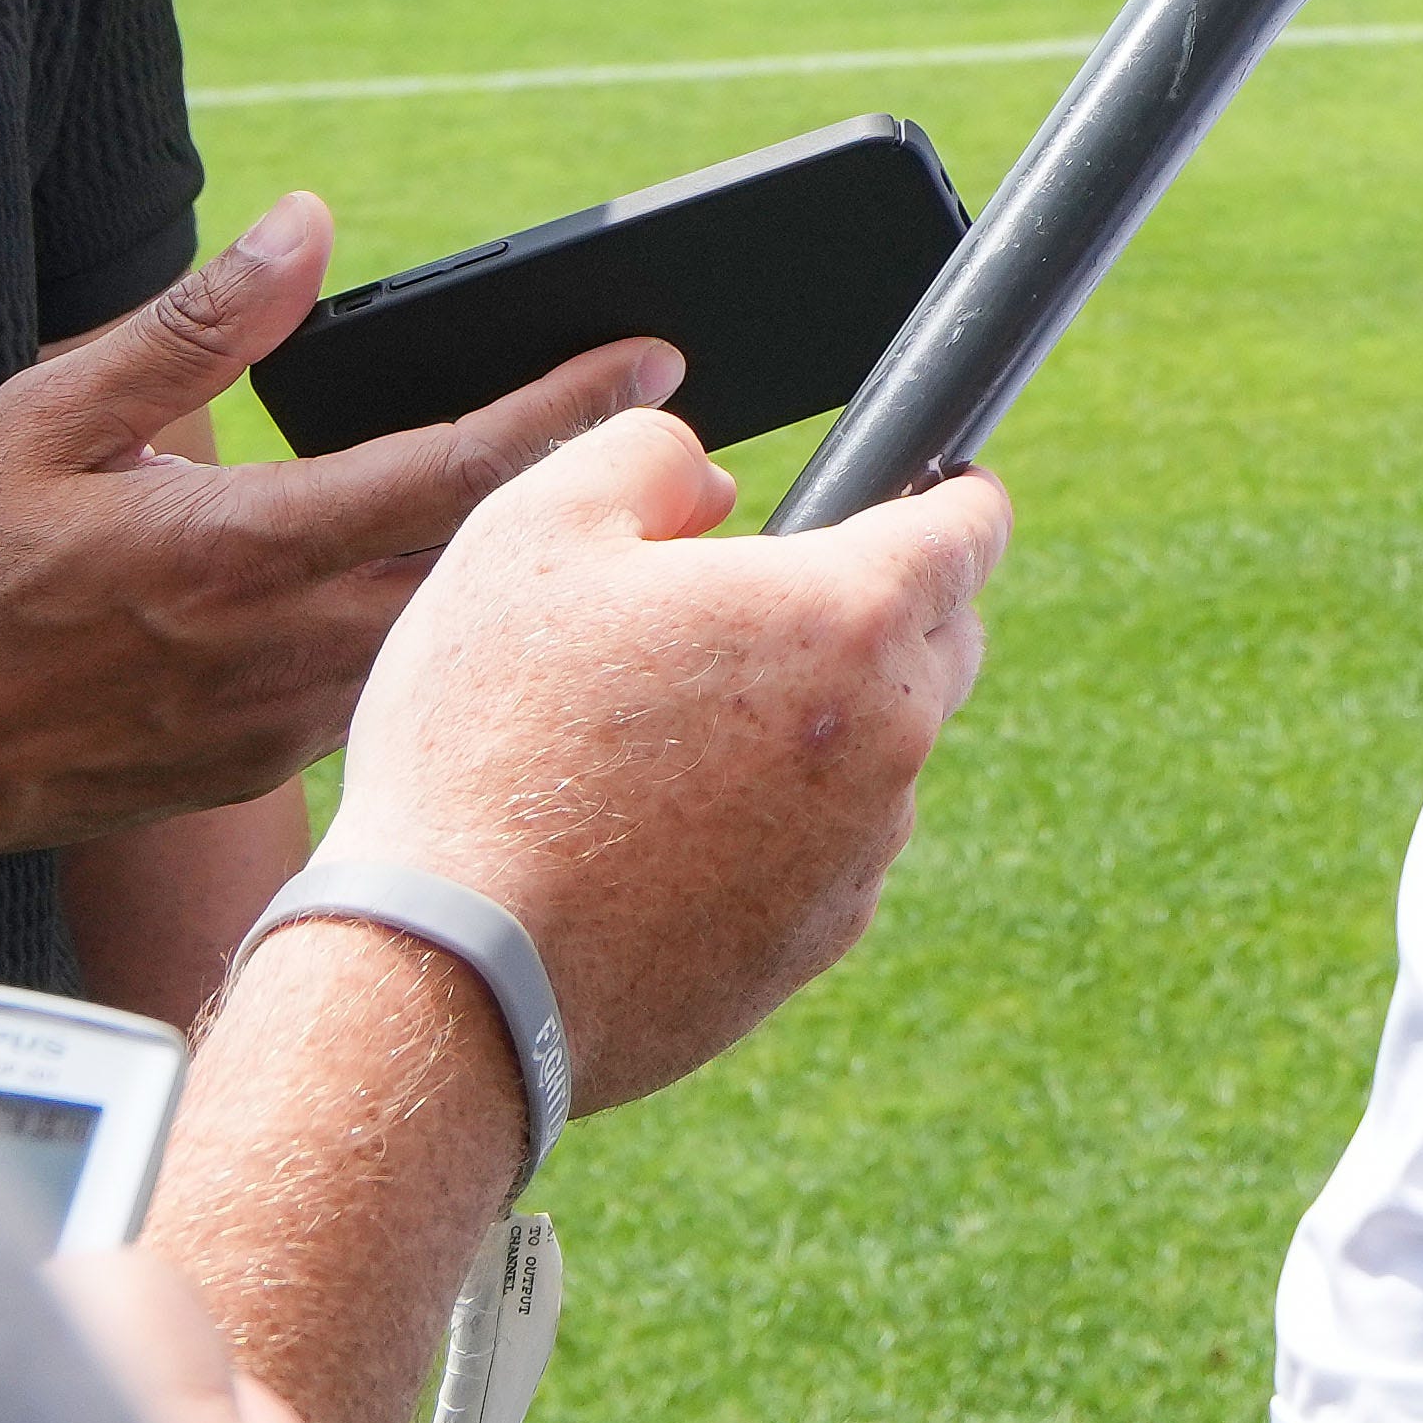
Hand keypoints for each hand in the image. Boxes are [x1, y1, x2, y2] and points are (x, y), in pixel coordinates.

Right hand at [0, 192, 669, 890]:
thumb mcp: (42, 416)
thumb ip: (193, 326)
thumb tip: (305, 227)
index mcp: (237, 547)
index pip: (451, 471)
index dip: (569, 415)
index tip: (661, 367)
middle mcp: (280, 649)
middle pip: (492, 574)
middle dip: (604, 523)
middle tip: (710, 472)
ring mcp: (279, 727)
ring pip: (455, 652)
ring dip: (545, 599)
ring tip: (636, 544)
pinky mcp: (261, 775)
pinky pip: (388, 704)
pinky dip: (455, 658)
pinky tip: (489, 624)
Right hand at [320, 417, 1009, 1109]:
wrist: (454, 966)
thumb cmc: (490, 734)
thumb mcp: (536, 526)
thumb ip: (648, 456)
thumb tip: (708, 479)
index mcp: (846, 618)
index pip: (968, 532)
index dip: (956, 496)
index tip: (942, 490)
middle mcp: (890, 741)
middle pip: (942, 644)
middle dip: (888, 605)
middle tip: (771, 603)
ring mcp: (862, 854)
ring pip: (882, 754)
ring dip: (819, 726)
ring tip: (675, 733)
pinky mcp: (816, 942)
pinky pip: (829, 850)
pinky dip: (778, 824)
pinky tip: (664, 830)